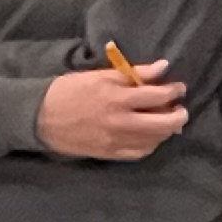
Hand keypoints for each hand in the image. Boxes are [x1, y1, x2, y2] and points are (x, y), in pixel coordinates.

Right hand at [40, 60, 188, 160]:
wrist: (40, 117)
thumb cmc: (69, 91)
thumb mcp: (100, 75)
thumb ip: (133, 72)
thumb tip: (163, 67)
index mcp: (116, 97)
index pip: (156, 95)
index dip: (173, 91)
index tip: (179, 88)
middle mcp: (119, 121)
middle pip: (162, 124)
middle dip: (178, 116)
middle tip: (180, 109)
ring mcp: (115, 141)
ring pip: (154, 140)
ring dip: (166, 131)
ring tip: (166, 121)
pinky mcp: (109, 154)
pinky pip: (140, 152)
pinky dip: (151, 144)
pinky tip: (150, 136)